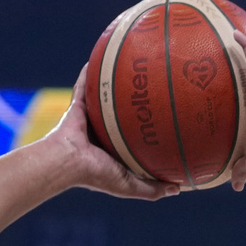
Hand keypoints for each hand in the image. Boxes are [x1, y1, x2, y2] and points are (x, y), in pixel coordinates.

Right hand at [47, 70, 181, 202]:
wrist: (66, 162)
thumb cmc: (96, 175)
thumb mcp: (129, 186)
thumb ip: (153, 189)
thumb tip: (178, 189)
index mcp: (110, 149)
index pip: (130, 137)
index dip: (144, 128)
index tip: (162, 118)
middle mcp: (99, 132)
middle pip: (119, 113)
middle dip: (132, 102)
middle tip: (151, 88)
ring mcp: (87, 118)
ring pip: (103, 97)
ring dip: (112, 83)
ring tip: (129, 67)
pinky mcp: (76, 106)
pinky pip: (83, 85)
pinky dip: (89, 72)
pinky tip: (100, 56)